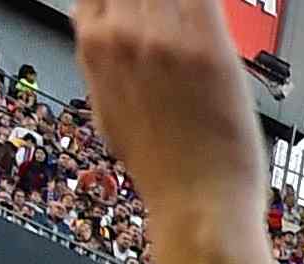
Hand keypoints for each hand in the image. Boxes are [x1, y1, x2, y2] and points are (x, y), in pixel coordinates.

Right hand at [73, 0, 272, 224]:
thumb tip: (101, 41)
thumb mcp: (109, 110)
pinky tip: (209, 18)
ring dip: (182, 6)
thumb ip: (104, 64)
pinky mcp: (207, 45)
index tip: (142, 8)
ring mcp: (164, 37)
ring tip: (191, 23)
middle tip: (173, 20)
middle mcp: (122, 33)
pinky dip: (204, 4)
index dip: (123, 0)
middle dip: (154, 3)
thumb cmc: (162, 169)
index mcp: (94, 46)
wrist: (198, 203)